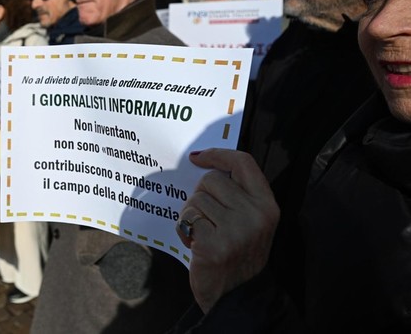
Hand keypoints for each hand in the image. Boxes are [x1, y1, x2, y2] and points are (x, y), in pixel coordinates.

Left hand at [177, 148, 278, 312]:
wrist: (236, 298)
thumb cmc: (237, 255)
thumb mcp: (250, 222)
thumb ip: (236, 195)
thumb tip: (203, 163)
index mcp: (267, 205)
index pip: (243, 163)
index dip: (218, 154)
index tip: (199, 157)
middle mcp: (255, 215)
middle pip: (211, 180)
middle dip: (200, 196)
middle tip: (207, 220)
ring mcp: (236, 230)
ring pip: (196, 199)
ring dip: (191, 215)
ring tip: (202, 234)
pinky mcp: (214, 244)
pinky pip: (187, 219)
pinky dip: (184, 230)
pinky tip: (195, 245)